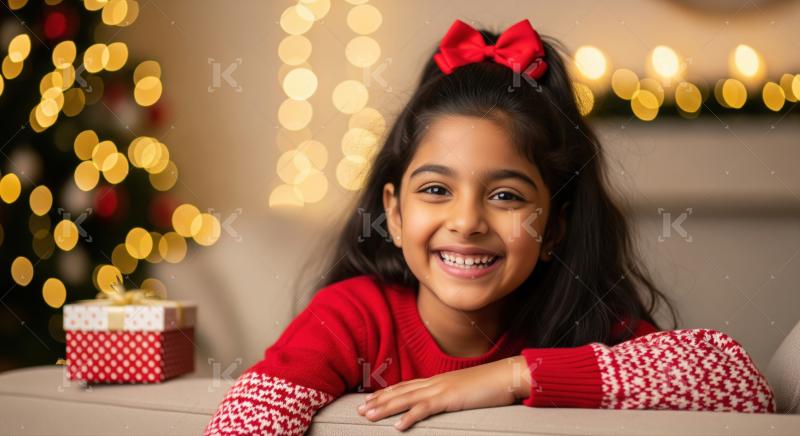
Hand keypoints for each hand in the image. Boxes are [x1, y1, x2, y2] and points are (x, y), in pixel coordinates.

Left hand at [356, 355, 531, 430]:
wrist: (508, 375)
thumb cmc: (490, 384)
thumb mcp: (465, 390)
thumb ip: (451, 395)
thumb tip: (443, 402)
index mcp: (439, 381)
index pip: (407, 386)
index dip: (387, 393)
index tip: (371, 399)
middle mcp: (435, 382)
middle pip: (401, 391)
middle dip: (379, 400)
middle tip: (359, 409)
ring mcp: (442, 389)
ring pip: (406, 399)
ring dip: (385, 407)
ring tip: (368, 415)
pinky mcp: (450, 398)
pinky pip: (426, 409)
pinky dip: (410, 417)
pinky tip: (398, 426)